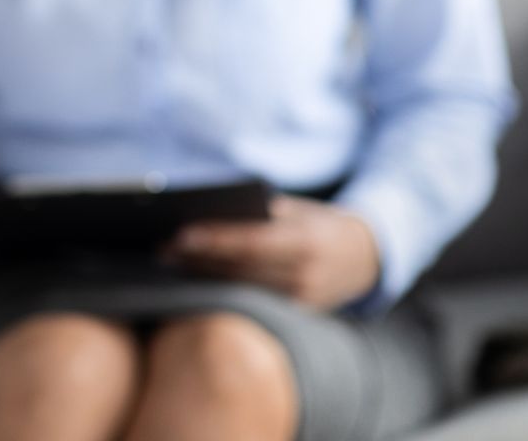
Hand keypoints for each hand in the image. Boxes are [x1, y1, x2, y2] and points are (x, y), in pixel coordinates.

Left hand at [165, 195, 382, 309]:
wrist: (365, 258)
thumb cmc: (319, 224)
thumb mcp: (298, 211)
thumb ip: (262, 214)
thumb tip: (211, 213)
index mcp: (306, 242)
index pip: (251, 242)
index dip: (215, 240)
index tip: (180, 234)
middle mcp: (305, 275)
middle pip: (240, 269)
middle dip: (198, 260)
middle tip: (162, 249)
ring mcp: (302, 301)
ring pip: (242, 289)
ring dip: (204, 276)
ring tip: (171, 262)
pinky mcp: (298, 316)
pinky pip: (254, 303)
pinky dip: (224, 291)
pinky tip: (198, 280)